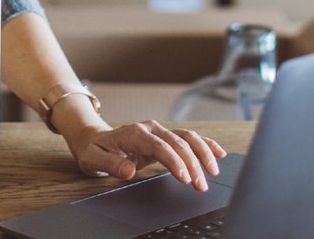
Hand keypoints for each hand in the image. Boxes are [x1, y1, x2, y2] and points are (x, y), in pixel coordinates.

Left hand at [67, 121, 225, 190]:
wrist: (94, 140)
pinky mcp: (165, 137)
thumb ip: (111, 164)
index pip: (160, 146)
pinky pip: (189, 138)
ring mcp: (159, 130)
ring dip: (202, 154)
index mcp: (134, 132)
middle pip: (178, 143)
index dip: (175, 161)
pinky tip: (218, 153)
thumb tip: (128, 170)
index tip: (185, 178)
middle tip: (200, 185)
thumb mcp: (94, 159)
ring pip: (187, 138)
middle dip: (192, 164)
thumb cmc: (95, 150)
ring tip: (213, 173)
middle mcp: (150, 128)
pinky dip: (205, 144)